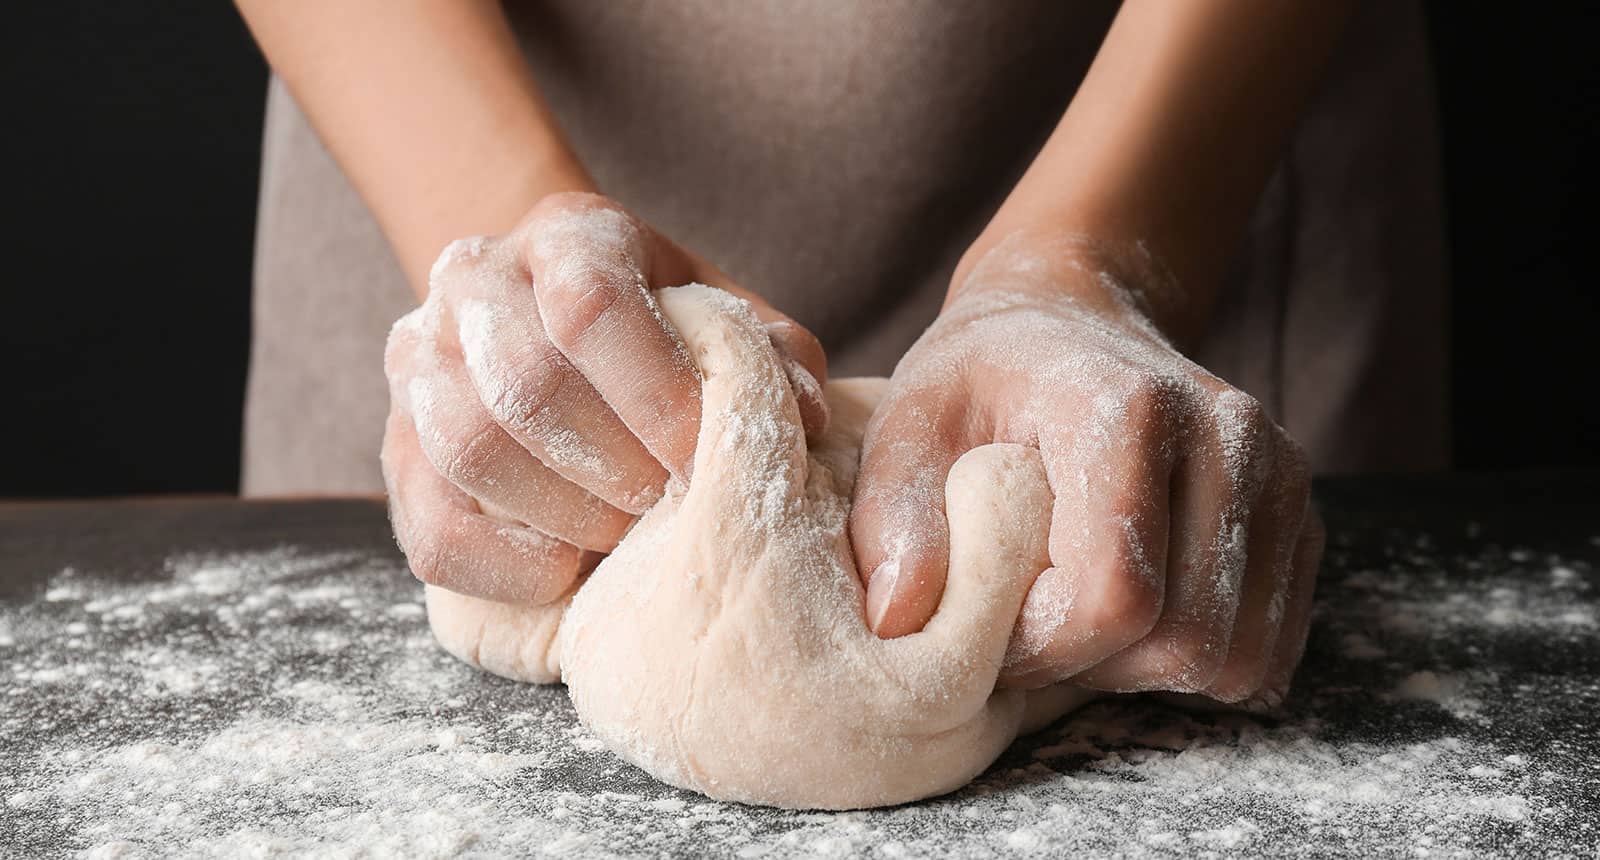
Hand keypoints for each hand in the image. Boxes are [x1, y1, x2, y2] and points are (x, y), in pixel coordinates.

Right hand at [382, 193, 827, 603]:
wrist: (554, 319)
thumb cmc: (661, 330)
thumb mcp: (722, 316)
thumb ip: (771, 354)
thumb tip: (807, 415)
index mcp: (567, 235)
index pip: (591, 307)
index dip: (656, 394)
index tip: (704, 458)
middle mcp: (475, 280)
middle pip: (525, 383)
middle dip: (615, 466)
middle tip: (669, 505)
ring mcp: (421, 359)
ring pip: (469, 448)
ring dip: (564, 511)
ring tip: (624, 534)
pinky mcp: (397, 445)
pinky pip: (430, 526)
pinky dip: (503, 564)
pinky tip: (567, 571)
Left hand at [850, 232, 1321, 704]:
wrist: (1065, 320)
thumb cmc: (978, 378)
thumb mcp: (908, 426)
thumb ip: (895, 519)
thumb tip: (898, 618)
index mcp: (1131, 410)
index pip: (1116, 596)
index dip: (1046, 647)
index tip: (991, 625)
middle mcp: (1228, 436)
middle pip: (1187, 638)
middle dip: (1096, 668)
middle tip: (1032, 631)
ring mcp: (1278, 475)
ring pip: (1237, 657)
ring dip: (1148, 672)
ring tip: (1079, 620)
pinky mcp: (1300, 513)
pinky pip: (1270, 647)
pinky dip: (1198, 660)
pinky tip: (1134, 618)